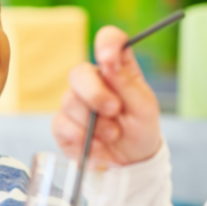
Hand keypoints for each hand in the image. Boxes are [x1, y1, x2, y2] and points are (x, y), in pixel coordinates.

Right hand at [52, 25, 161, 166]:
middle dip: (95, 93)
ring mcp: (75, 103)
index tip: (108, 58)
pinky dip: (81, 137)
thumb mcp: (145, 108)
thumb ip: (127, 83)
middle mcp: (93, 82)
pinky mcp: (63, 125)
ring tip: (113, 134)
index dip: (106, 43)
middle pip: (78, 72)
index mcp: (117, 69)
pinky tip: (96, 144)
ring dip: (93, 122)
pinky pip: (61, 124)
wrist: (130, 164)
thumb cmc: (140, 131)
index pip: (109, 41)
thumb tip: (109, 60)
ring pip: (69, 101)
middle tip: (114, 110)